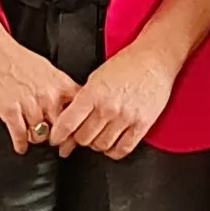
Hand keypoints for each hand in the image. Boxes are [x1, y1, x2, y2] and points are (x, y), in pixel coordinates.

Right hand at [0, 33, 76, 153]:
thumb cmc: (15, 56)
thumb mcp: (46, 68)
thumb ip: (59, 87)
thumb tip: (69, 102)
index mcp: (60, 84)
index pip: (80, 112)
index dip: (78, 126)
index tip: (75, 132)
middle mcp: (48, 96)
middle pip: (62, 129)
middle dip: (58, 137)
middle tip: (55, 141)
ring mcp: (29, 105)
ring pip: (41, 136)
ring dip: (36, 138)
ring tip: (33, 137)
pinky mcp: (10, 111)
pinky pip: (20, 136)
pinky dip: (20, 144)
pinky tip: (20, 145)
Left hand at [48, 40, 179, 159]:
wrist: (154, 59)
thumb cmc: (127, 64)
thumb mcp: (96, 77)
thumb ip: (83, 99)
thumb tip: (70, 118)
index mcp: (93, 93)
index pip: (68, 123)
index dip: (58, 135)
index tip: (55, 139)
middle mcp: (108, 107)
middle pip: (83, 138)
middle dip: (78, 139)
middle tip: (79, 136)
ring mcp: (126, 117)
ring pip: (101, 146)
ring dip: (96, 145)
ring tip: (97, 137)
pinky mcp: (142, 124)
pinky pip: (123, 148)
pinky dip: (114, 151)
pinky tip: (112, 145)